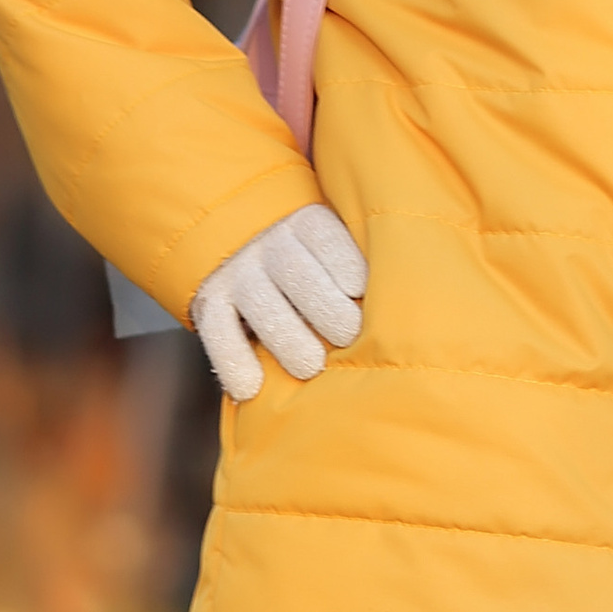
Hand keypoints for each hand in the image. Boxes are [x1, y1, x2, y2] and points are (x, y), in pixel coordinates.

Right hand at [189, 205, 366, 399]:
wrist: (240, 245)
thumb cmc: (314, 261)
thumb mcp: (333, 246)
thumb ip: (359, 267)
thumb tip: (401, 302)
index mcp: (305, 223)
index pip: (322, 235)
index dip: (342, 261)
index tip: (359, 290)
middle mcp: (268, 243)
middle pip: (294, 269)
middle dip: (324, 306)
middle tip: (347, 336)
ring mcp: (236, 272)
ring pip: (257, 301)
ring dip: (285, 337)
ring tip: (310, 367)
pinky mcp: (211, 302)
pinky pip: (216, 331)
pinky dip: (232, 361)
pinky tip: (250, 388)